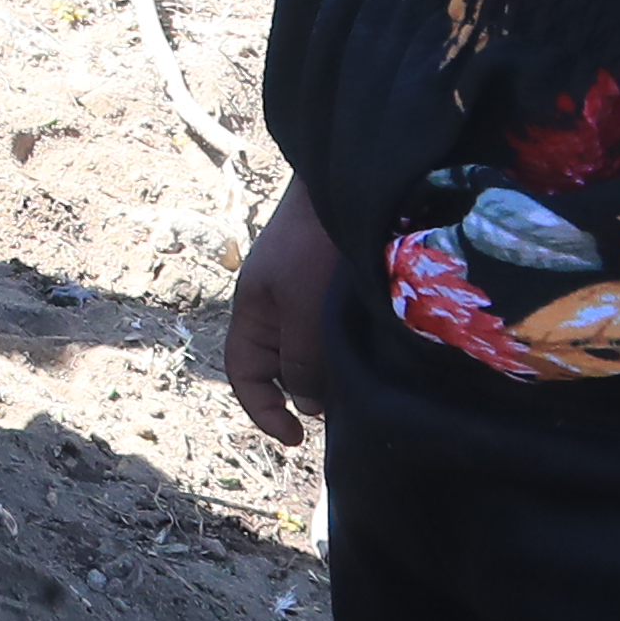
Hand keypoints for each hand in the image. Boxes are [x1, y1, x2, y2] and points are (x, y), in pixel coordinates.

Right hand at [224, 186, 340, 448]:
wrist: (348, 182)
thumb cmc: (314, 245)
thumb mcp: (302, 310)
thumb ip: (301, 361)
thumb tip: (309, 404)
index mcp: (254, 311)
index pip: (245, 374)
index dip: (263, 410)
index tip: (296, 438)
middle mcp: (277, 306)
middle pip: (282, 367)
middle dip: (307, 392)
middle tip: (344, 409)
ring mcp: (307, 293)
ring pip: (314, 350)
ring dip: (333, 369)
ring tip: (363, 380)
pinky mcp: (336, 284)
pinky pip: (336, 329)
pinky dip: (349, 347)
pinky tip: (374, 351)